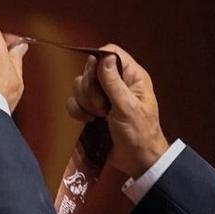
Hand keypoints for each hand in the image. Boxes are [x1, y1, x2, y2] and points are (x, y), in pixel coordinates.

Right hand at [65, 43, 168, 177]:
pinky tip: (88, 121)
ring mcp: (103, 96)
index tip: (96, 80)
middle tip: (103, 107)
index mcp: (132, 76)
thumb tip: (104, 58)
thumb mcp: (128, 107)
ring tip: (98, 116)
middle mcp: (117, 82)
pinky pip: (74, 101)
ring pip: (80, 85)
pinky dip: (77, 110)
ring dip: (84, 102)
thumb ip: (114, 83)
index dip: (98, 62)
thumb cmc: (139, 134)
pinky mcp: (92, 110)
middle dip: (90, 89)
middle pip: (90, 69)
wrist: (137, 161)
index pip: (110, 53)